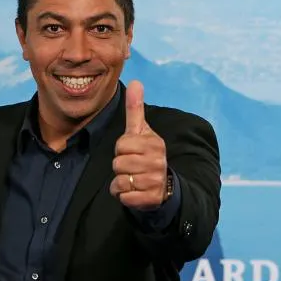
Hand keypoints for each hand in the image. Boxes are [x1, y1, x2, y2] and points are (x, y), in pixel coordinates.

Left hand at [110, 80, 168, 210]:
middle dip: (120, 167)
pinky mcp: (150, 198)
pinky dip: (124, 196)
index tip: (132, 151)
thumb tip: (136, 81)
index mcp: (154, 143)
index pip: (121, 145)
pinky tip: (134, 191)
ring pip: (120, 181)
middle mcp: (157, 161)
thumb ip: (135, 109)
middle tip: (133, 167)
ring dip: (121, 182)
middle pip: (118, 163)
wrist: (162, 186)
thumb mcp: (141, 132)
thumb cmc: (145, 154)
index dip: (121, 149)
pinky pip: (124, 196)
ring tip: (133, 179)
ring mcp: (155, 181)